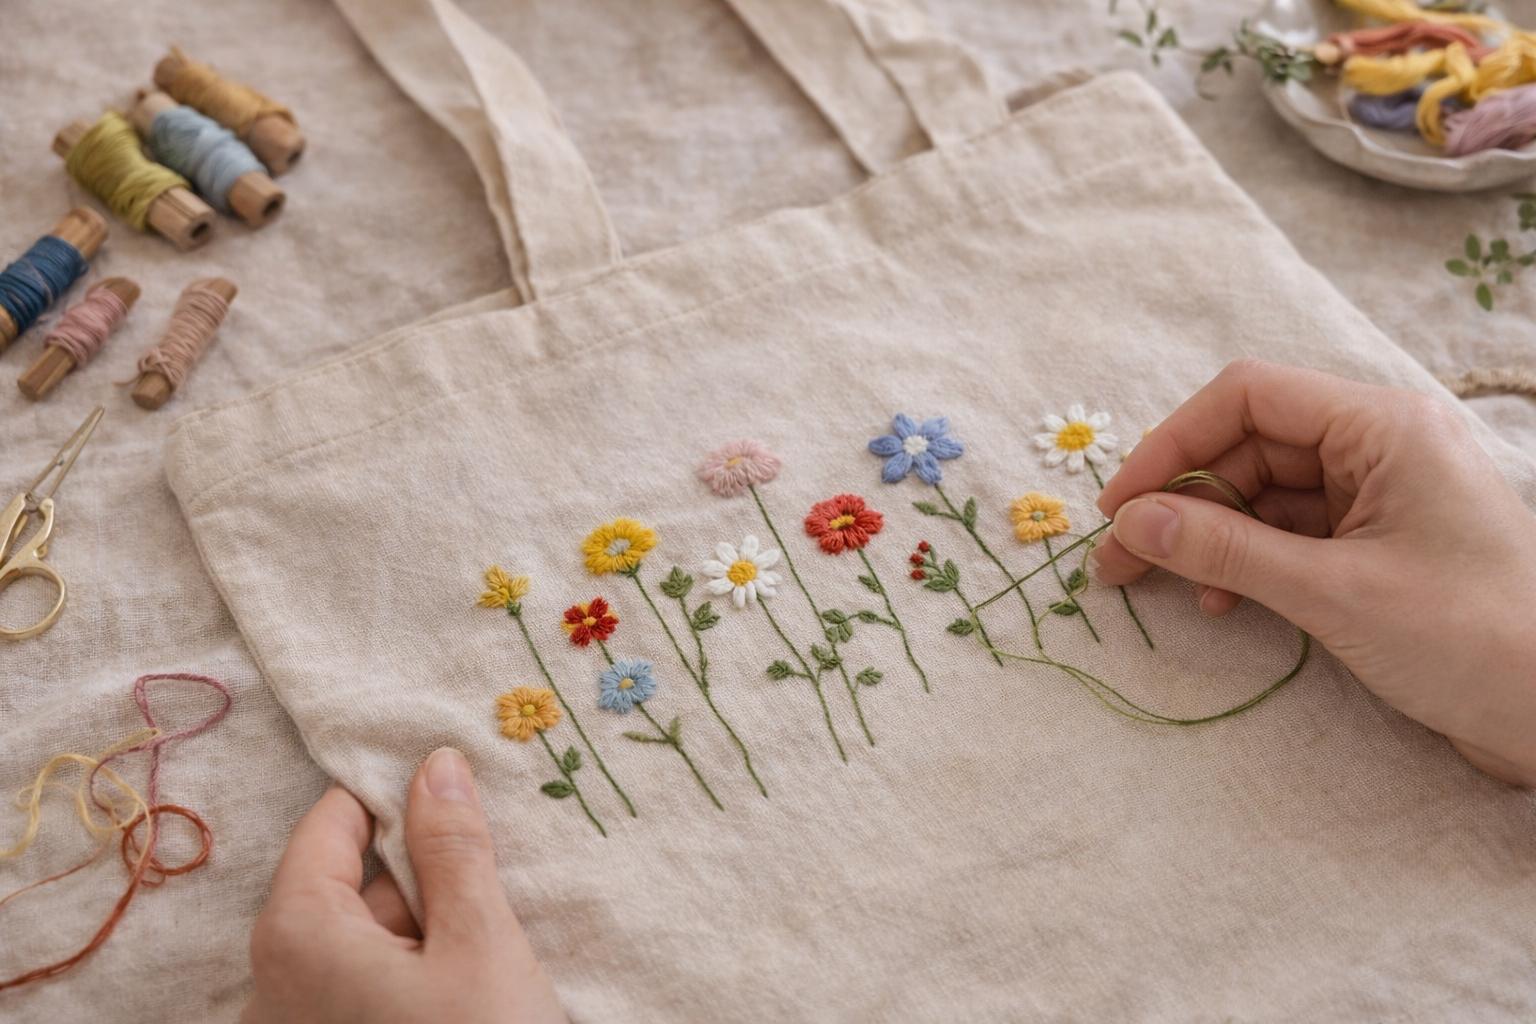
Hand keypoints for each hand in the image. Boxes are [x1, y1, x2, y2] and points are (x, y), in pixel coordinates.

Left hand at [242, 748, 565, 1023]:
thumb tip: (435, 762)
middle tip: (491, 891)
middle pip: (348, 885)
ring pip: (361, 941)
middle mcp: (272, 984)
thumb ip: (453, 847)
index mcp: (295, 934)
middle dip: (422, 877)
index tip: (456, 789)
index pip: (332, 822)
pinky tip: (465, 993)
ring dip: (425, 930)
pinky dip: (412, 976)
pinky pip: (361, 990)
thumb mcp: (480, 942)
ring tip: (486, 953)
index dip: (396, 796)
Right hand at [1091, 360, 1535, 786]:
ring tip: (1159, 587)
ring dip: (1209, 536)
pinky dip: (1247, 564)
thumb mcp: (1333, 592)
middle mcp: (1380, 447)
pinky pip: (1291, 535)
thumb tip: (1132, 522)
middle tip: (1119, 559)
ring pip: (1263, 494)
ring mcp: (1381, 497)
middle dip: (1180, 499)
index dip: (1173, 444)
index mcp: (1383, 427)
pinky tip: (1224, 604)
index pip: (1248, 397)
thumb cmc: (1470, 640)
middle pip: (1249, 446)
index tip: (1121, 505)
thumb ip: (1225, 549)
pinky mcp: (1379, 547)